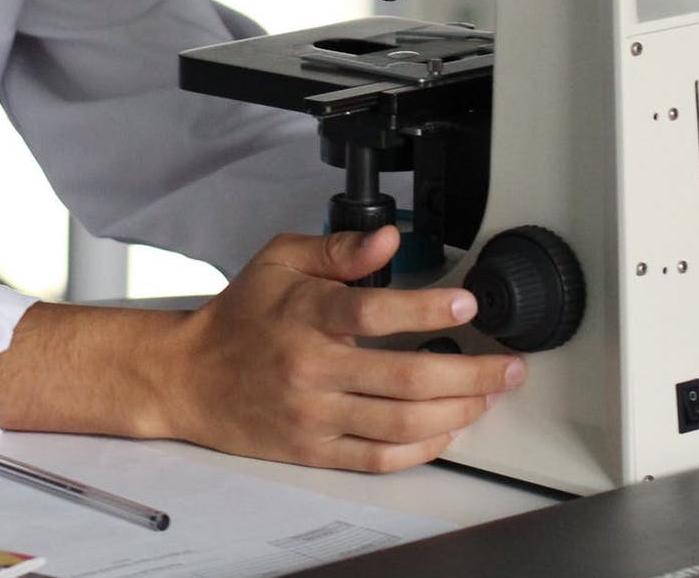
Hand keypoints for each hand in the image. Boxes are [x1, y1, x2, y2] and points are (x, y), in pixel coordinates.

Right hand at [0, 225, 523, 472]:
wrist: (189, 376)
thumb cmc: (240, 315)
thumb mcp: (280, 260)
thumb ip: (338, 249)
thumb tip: (388, 241)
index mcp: (303, 313)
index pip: (372, 311)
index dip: (425, 306)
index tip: (466, 301)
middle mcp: (311, 366)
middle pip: (404, 376)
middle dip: (470, 372)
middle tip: (508, 365)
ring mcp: (314, 414)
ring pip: (401, 422)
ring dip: (457, 411)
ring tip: (488, 396)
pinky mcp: (313, 450)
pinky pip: (379, 458)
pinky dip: (422, 448)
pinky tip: (448, 430)